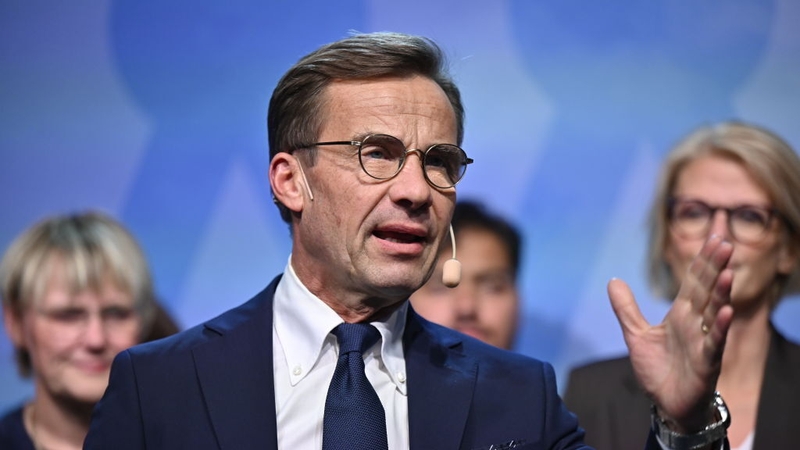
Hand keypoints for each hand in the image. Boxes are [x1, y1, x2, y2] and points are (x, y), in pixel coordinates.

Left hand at [609, 235, 733, 431]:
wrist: (666, 403)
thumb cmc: (658, 368)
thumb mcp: (636, 334)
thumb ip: (626, 308)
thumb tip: (613, 280)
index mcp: (682, 314)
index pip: (694, 282)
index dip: (703, 261)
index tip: (713, 238)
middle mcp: (696, 324)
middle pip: (707, 291)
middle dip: (715, 268)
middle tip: (725, 243)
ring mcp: (703, 341)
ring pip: (715, 313)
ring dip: (721, 293)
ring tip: (726, 273)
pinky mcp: (706, 362)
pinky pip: (714, 343)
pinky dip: (720, 328)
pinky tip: (726, 312)